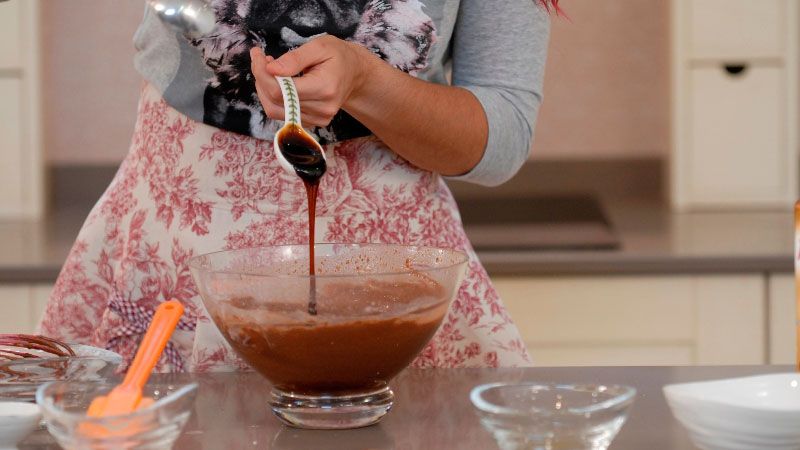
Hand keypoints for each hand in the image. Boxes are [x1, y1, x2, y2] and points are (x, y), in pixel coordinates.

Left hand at [249, 35, 373, 127]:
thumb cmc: (338, 56)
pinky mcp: (313, 122)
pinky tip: (279, 82)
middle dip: (261, 79)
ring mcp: (318, 118)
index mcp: (324, 88)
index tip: (258, 55)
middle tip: (261, 60)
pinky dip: (274, 99)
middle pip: (275, 101)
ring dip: (265, 90)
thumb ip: (294, 59)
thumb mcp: (319, 47)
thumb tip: (270, 69)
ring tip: (269, 70)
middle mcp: (322, 109)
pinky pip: (283, 115)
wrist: (355, 74)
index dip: (262, 74)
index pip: (281, 90)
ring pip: (275, 111)